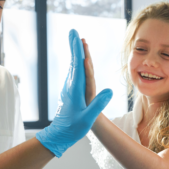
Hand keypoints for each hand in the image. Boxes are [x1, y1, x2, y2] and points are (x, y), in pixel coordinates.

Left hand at [36, 29, 112, 156]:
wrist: (58, 136)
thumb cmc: (73, 128)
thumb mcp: (87, 118)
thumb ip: (98, 104)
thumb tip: (109, 90)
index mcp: (75, 89)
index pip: (78, 66)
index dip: (79, 51)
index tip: (78, 38)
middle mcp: (70, 86)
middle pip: (73, 63)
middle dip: (74, 47)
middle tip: (73, 32)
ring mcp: (68, 89)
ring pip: (72, 68)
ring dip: (75, 54)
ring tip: (76, 43)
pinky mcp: (68, 93)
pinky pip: (73, 75)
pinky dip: (75, 64)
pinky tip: (76, 64)